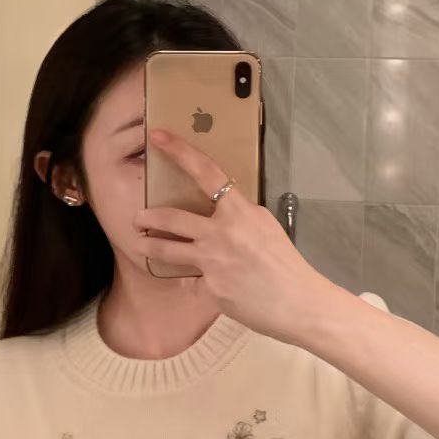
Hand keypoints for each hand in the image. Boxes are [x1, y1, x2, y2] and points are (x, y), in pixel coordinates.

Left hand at [135, 126, 330, 344]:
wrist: (298, 302)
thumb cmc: (285, 263)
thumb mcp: (265, 227)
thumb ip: (239, 216)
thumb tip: (219, 212)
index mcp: (240, 211)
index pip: (206, 172)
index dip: (180, 152)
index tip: (158, 137)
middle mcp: (222, 232)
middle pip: (172, 217)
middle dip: (148, 217)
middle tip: (139, 217)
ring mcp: (213, 261)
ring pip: (167, 249)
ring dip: (150, 245)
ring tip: (142, 243)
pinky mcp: (209, 287)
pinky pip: (193, 280)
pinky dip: (198, 281)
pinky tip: (209, 286)